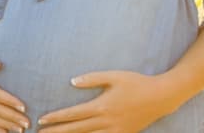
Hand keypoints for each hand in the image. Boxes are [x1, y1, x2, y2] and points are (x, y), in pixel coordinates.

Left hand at [37, 70, 174, 131]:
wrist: (161, 98)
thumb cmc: (136, 83)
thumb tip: (72, 82)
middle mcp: (105, 121)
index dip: (56, 118)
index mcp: (101, 106)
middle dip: (56, 132)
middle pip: (75, 129)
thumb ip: (92, 79)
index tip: (42, 120)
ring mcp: (114, 131)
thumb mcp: (114, 76)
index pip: (73, 114)